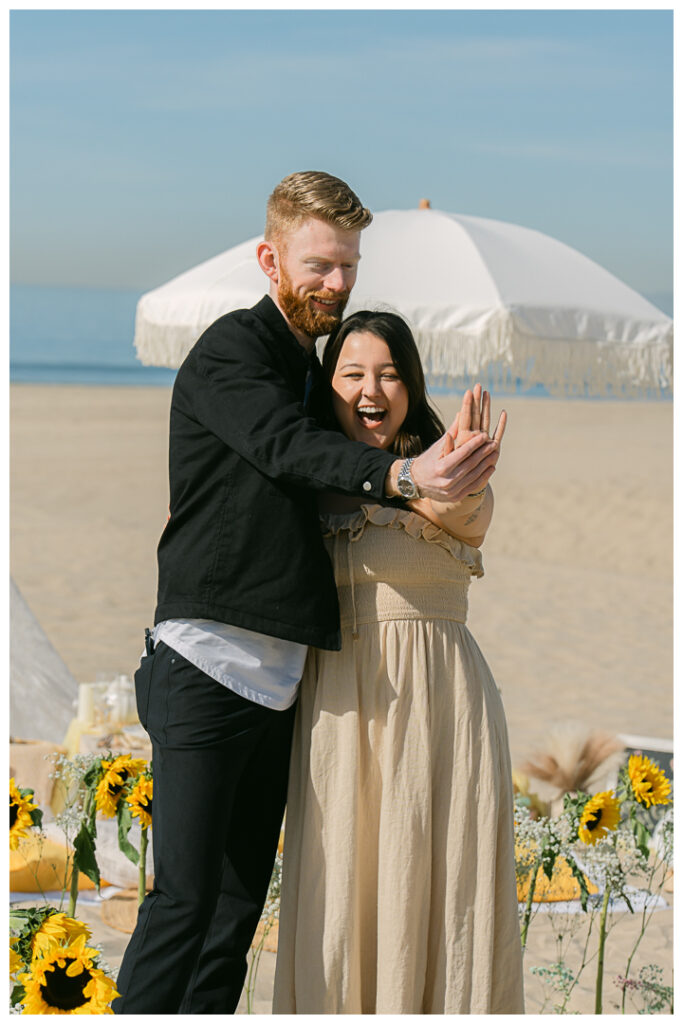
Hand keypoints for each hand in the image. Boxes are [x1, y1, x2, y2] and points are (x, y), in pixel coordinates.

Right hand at [411, 384, 505, 502]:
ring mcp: (451, 491)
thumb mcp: (436, 448)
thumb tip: (461, 414)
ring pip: (474, 475)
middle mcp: (447, 480)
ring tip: (495, 454)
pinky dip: (483, 476)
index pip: (463, 453)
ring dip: (486, 464)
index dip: (475, 444)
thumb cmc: (427, 461)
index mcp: (441, 467)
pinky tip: (491, 468)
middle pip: (471, 464)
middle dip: (484, 453)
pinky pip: (473, 486)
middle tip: (494, 444)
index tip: (485, 435)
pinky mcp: (455, 497)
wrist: (415, 482)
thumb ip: (451, 434)